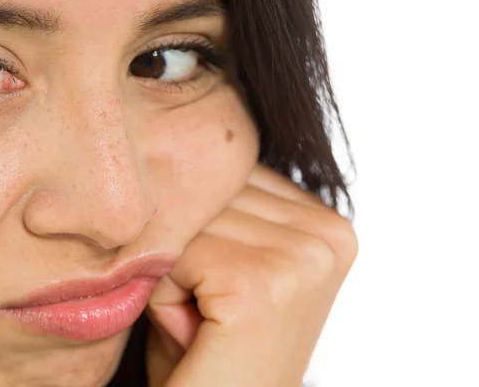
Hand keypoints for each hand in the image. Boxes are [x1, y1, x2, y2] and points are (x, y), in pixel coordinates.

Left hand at [145, 164, 358, 386]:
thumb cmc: (214, 349)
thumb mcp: (224, 260)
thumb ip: (218, 204)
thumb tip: (173, 140)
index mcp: (326, 224)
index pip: (232, 175)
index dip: (201, 227)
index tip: (212, 281)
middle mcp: (327, 234)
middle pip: (211, 192)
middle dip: (185, 249)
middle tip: (204, 309)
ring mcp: (302, 256)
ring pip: (188, 219)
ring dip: (171, 271)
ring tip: (202, 319)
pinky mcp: (262, 283)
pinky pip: (174, 252)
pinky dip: (162, 294)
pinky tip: (195, 331)